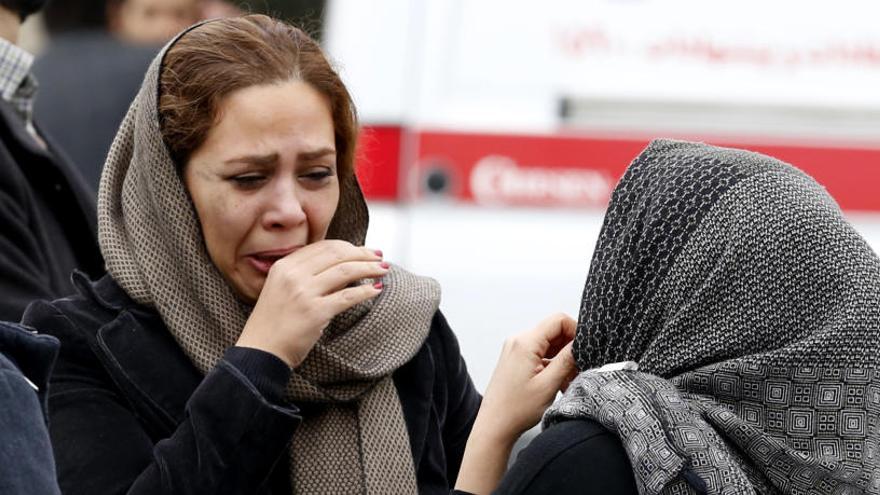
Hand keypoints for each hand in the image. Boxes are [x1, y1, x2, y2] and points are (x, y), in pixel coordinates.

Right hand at [235, 240, 386, 366]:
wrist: (261, 352)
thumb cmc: (274, 323)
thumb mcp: (281, 288)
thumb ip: (304, 274)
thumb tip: (342, 265)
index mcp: (284, 266)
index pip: (324, 246)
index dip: (349, 246)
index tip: (364, 251)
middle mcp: (293, 275)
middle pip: (338, 254)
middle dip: (363, 254)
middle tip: (379, 258)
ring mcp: (304, 293)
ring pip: (346, 271)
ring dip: (369, 269)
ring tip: (383, 270)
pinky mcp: (316, 312)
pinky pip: (349, 296)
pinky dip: (366, 292)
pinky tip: (376, 290)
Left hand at [455, 313, 576, 493]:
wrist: (494, 426)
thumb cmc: (516, 409)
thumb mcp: (548, 384)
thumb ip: (567, 360)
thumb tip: (580, 343)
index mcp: (525, 343)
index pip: (558, 320)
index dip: (575, 331)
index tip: (585, 348)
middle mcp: (517, 342)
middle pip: (554, 332)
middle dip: (570, 348)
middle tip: (578, 369)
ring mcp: (515, 351)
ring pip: (548, 345)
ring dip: (562, 359)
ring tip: (568, 380)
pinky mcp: (515, 360)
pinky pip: (540, 354)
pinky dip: (552, 365)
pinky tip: (558, 383)